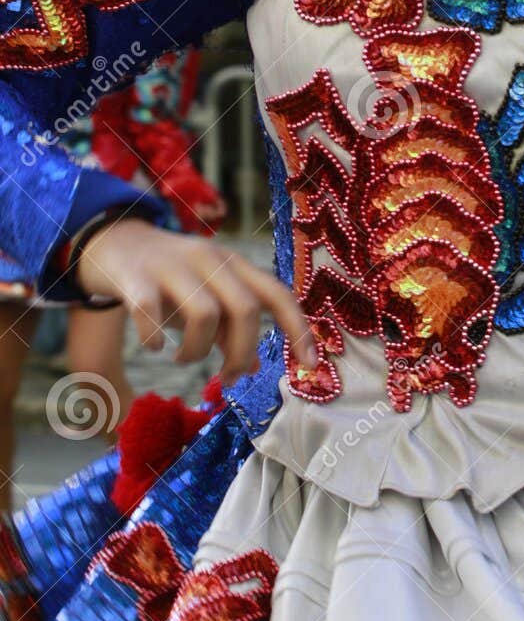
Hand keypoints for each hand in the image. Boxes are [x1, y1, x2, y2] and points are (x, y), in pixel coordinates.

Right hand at [75, 217, 315, 385]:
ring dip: (197, 352)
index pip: (278, 294)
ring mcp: (173, 266)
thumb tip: (250, 368)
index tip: (312, 365)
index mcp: (234, 265)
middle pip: (245, 309)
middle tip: (225, 378)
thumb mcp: (207, 296)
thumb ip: (229, 328)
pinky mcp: (136, 277)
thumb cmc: (170, 278)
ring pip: (204, 314)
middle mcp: (210, 260)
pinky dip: (155, 338)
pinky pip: (150, 312)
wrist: (115, 241)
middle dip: (240, 353)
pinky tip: (154, 345)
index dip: (300, 330)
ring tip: (183, 358)